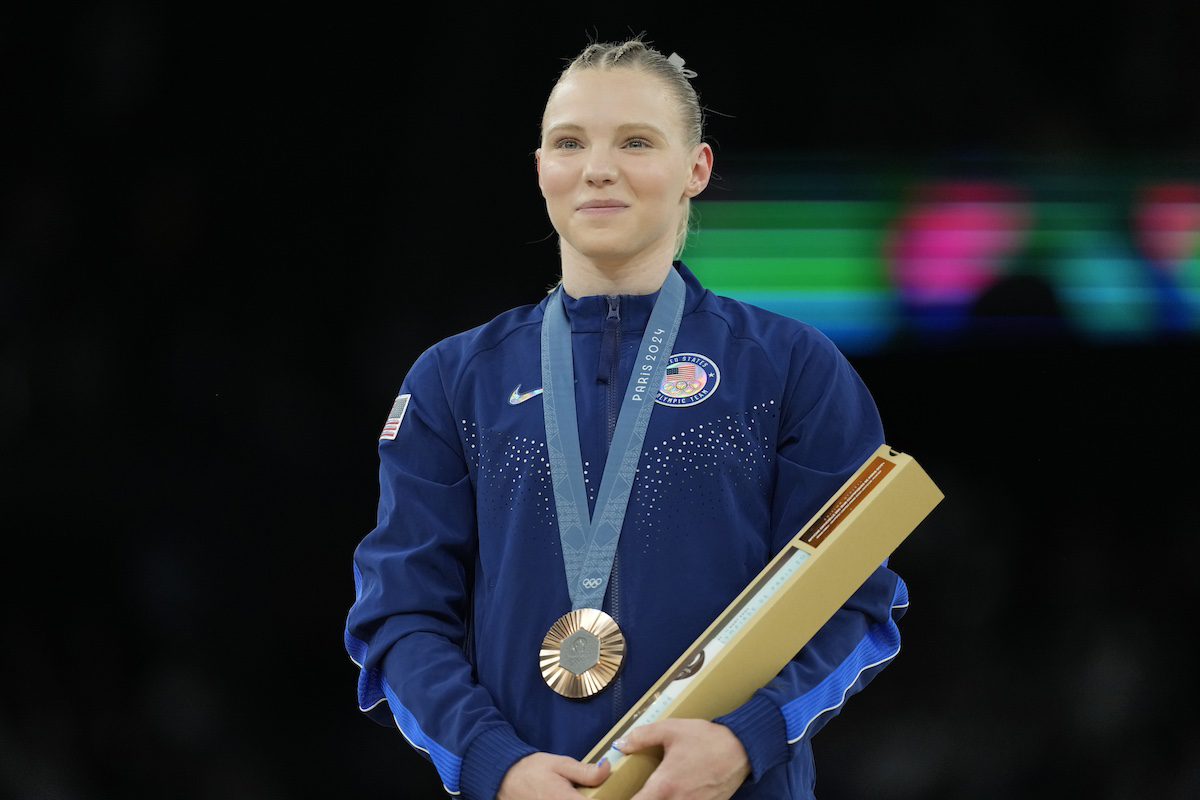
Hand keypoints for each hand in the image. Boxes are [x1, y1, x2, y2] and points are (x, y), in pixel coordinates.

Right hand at [498, 751, 610, 799]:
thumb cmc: (532, 770)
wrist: (504, 780)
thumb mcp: (560, 764)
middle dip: (597, 799)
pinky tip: (574, 798)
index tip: (617, 794)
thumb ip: (585, 771)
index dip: (610, 798)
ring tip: (586, 794)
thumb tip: (608, 769)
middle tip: (599, 792)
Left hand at [619, 718, 750, 799]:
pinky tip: (678, 789)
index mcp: (664, 786)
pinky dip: (678, 799)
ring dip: (661, 799)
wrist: (742, 750)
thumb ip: (642, 736)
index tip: (621, 793)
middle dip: (645, 799)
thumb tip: (620, 745)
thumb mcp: (671, 730)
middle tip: (642, 790)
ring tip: (659, 789)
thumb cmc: (706, 739)